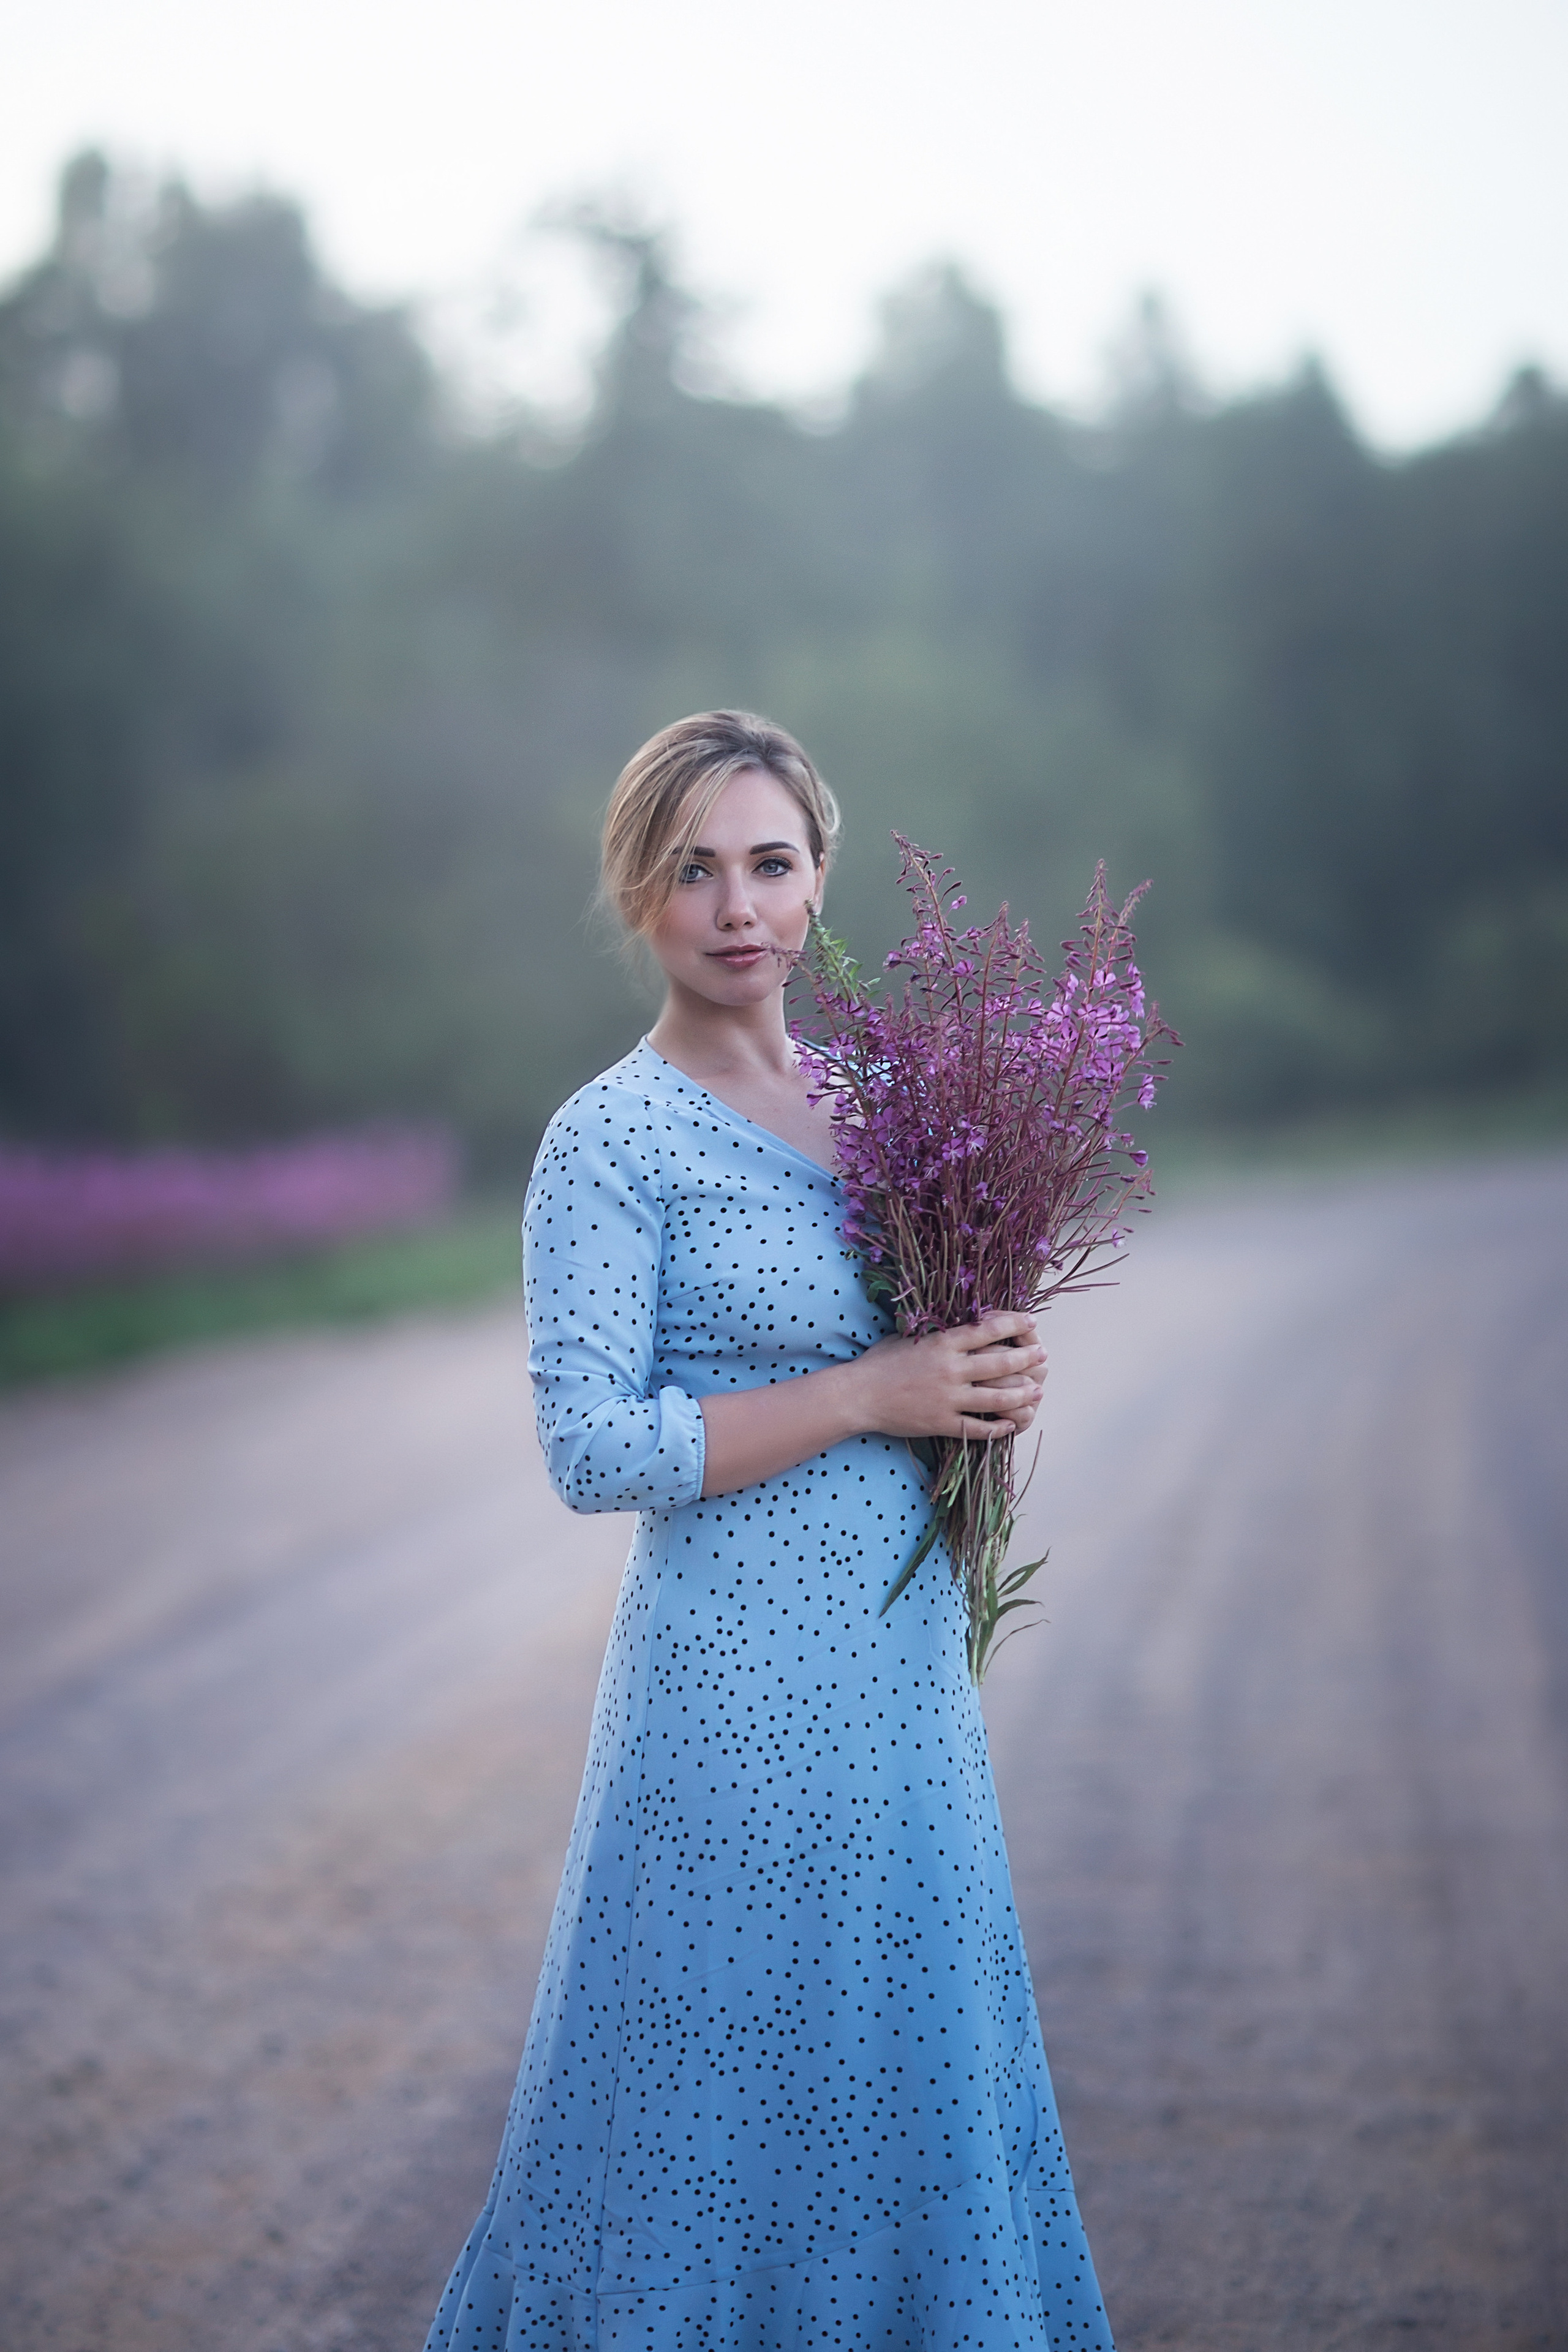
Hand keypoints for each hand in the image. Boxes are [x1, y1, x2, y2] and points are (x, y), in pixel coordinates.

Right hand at [848, 1312, 1045, 1441]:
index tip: (1031, 1321)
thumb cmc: (880, 1362)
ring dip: (1022, 1394)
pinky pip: (977, 1428)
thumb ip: (940, 1332)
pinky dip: (998, 1427)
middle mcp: (950, 1370)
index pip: (988, 1330)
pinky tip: (1012, 1423)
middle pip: (1000, 1364)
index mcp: (943, 1343)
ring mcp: (947, 1399)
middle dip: (1027, 1359)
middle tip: (1042, 1356)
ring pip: (996, 1399)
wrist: (858, 1395)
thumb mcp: (911, 1336)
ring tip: (1037, 1391)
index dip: (1014, 1324)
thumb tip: (968, 1322)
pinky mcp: (942, 1423)